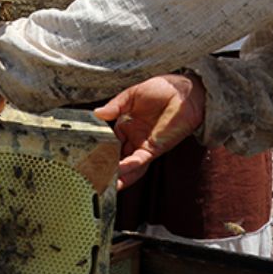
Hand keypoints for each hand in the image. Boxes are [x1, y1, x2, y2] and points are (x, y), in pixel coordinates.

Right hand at [93, 73, 205, 190]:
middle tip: (93, 178)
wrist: (184, 91)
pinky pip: (140, 161)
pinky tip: (119, 170)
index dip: (100, 150)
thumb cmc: (162, 89)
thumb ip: (115, 106)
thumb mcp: (131, 95)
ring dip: (118, 175)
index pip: (109, 142)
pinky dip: (129, 167)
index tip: (87, 157)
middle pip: (118, 158)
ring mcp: (144, 145)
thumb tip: (97, 114)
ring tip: (105, 185)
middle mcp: (134, 138)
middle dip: (107, 168)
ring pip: (129, 165)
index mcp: (127, 126)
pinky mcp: (155, 149)